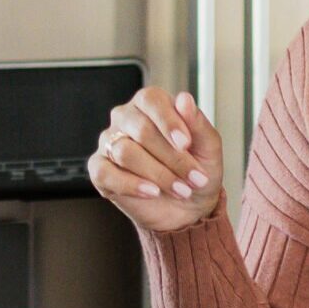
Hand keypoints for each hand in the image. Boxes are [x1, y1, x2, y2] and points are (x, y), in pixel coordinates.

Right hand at [88, 88, 224, 234]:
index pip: (151, 100)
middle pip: (140, 129)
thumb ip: (198, 123)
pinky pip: (105, 173)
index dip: (168, 121)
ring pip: (125, 152)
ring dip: (158, 174)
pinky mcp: (100, 169)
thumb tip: (184, 99)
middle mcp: (126, 119)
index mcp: (151, 105)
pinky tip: (152, 192)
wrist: (188, 208)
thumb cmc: (196, 172)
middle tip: (194, 177)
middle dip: (172, 157)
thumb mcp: (208, 148)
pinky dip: (131, 185)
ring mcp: (109, 143)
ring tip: (181, 190)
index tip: (185, 143)